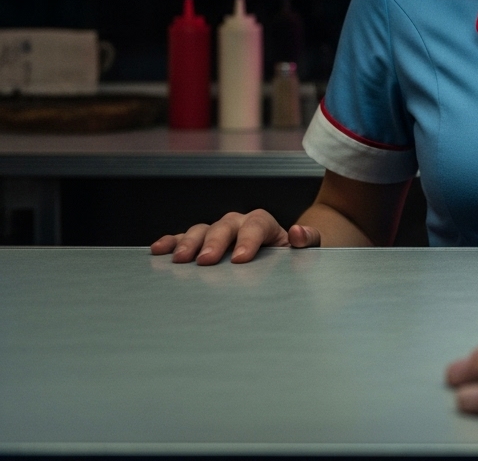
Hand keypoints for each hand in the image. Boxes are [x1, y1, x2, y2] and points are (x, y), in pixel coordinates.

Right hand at [149, 210, 319, 264]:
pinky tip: (158, 251)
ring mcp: (220, 233)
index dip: (248, 240)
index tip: (240, 260)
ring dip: (188, 242)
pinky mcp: (203, 244)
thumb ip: (309, 241)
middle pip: (225, 225)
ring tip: (179, 261)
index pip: (256, 224)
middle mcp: (239, 224)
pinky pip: (184, 239)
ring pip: (202, 230)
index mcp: (266, 224)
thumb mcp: (310, 250)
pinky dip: (171, 242)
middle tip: (204, 261)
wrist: (284, 259)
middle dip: (214, 242)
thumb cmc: (294, 258)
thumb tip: (299, 232)